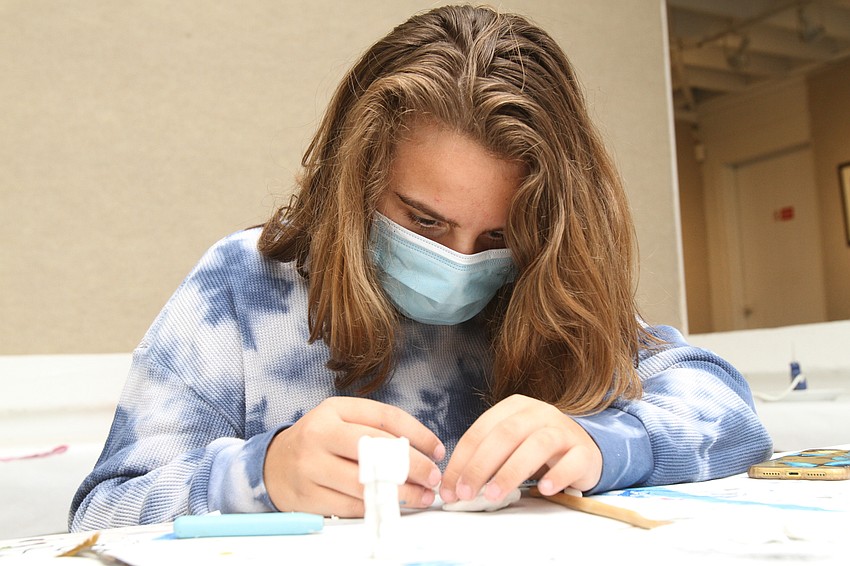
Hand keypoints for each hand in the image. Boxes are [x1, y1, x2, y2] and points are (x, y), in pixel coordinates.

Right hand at [263, 397, 443, 516]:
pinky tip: (393, 505)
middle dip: (412, 466)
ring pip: (365, 482)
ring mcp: (311, 466)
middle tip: (433, 477)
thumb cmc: (318, 442)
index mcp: (334, 409)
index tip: (437, 450)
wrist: (271, 465)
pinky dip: (377, 506)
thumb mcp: (341, 421)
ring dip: (401, 492)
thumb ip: (375, 429)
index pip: (385, 417)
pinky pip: (351, 505)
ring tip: (421, 496)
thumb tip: (421, 449)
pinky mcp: (307, 496)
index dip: (417, 434)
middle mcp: (320, 433)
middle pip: (376, 450)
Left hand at [439, 394, 601, 503]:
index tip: (450, 487)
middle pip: (505, 435)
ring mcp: (563, 430)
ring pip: (537, 445)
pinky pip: (572, 462)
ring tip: (494, 495)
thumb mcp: (510, 445)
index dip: (462, 460)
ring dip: (511, 471)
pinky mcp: (584, 451)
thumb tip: (455, 485)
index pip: (481, 430)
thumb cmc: (537, 448)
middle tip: (466, 493)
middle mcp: (538, 412)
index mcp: (514, 407)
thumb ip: (486, 458)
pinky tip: (543, 489)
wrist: (584, 447)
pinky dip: (557, 475)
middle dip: (480, 466)